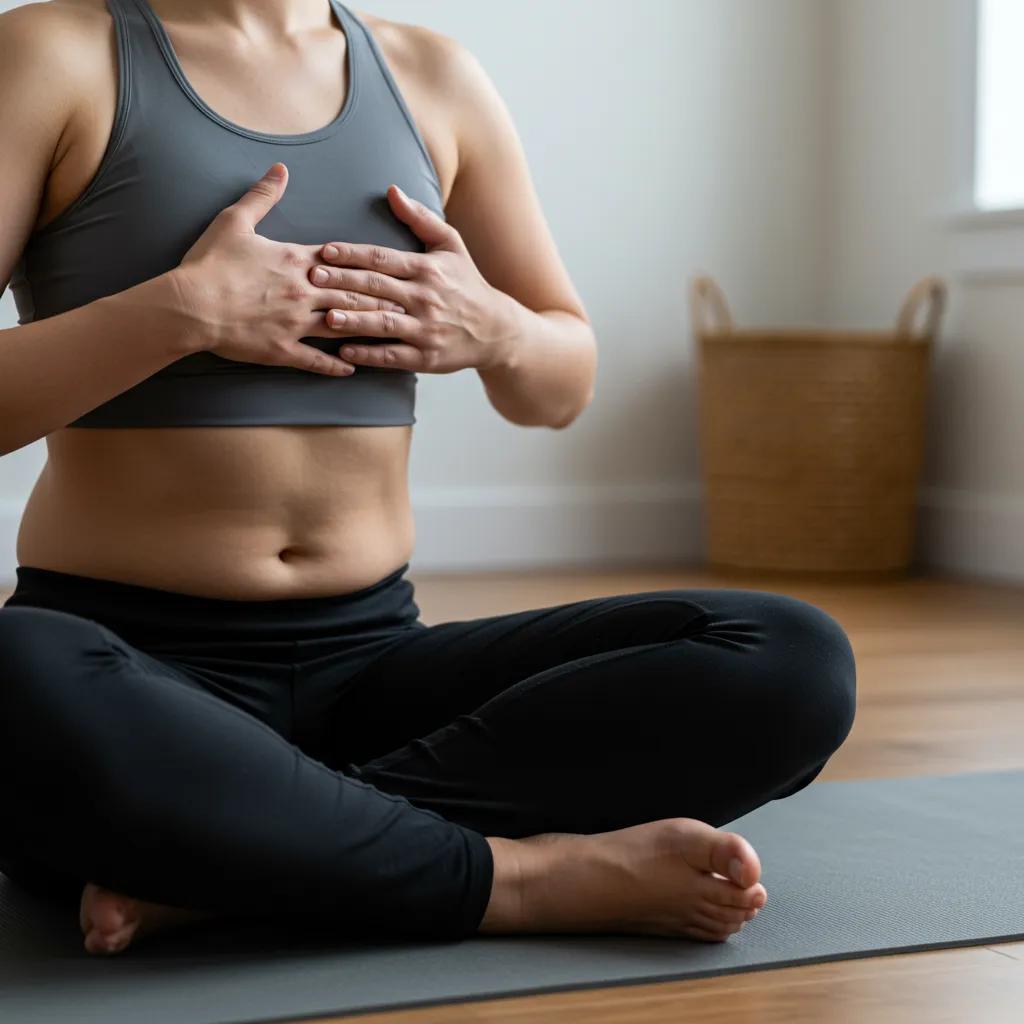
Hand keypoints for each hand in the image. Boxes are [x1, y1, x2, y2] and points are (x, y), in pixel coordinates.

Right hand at [171, 163, 405, 375]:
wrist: (189, 304)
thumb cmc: (209, 263)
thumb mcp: (234, 221)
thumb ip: (262, 195)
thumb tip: (281, 169)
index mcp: (294, 260)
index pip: (341, 260)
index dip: (365, 264)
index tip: (390, 267)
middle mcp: (302, 291)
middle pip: (351, 293)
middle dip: (380, 297)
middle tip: (406, 302)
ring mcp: (295, 323)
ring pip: (342, 325)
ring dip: (368, 327)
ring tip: (390, 330)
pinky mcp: (282, 349)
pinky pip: (316, 360)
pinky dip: (336, 365)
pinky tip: (353, 368)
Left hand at [308, 185, 517, 373]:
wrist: (496, 330)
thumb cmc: (467, 284)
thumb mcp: (451, 245)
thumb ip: (420, 218)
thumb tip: (391, 190)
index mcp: (427, 269)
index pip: (383, 258)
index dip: (352, 254)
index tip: (325, 252)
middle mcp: (426, 298)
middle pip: (378, 288)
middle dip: (343, 283)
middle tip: (312, 278)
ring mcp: (426, 329)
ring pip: (384, 323)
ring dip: (354, 320)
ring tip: (326, 317)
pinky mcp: (427, 357)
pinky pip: (394, 356)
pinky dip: (370, 354)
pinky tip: (346, 352)